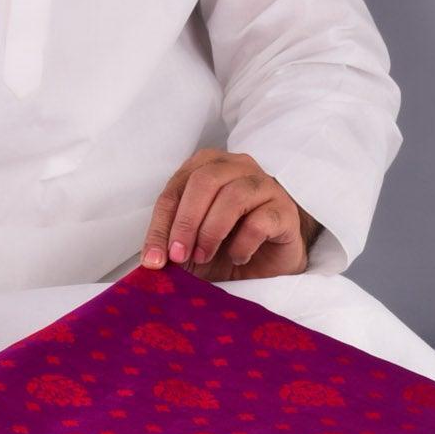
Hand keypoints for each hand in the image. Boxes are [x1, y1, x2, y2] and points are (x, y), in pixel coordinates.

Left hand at [141, 148, 319, 279]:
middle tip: (180, 256)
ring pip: (233, 196)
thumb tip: (149, 261)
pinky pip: (261, 220)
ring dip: (212, 232)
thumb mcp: (189, 248)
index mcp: (206, 168)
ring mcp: (264, 185)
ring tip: (205, 256)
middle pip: (204, 181)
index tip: (154, 259)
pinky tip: (238, 258)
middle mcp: (236, 167)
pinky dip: (243, 244)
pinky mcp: (284, 210)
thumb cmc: (224, 247)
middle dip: (186, 223)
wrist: (266, 266)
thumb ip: (170, 246)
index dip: (161, 225)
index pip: (175, 190)